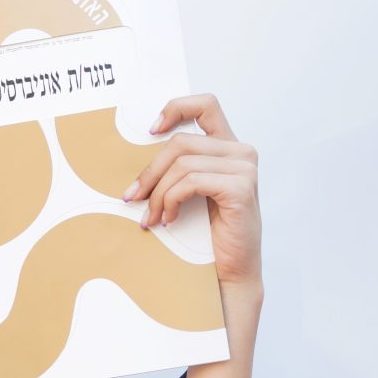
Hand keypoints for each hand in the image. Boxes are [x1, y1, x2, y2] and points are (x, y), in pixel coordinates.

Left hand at [124, 93, 263, 290]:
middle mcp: (241, 152)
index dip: (176, 108)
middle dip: (150, 172)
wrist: (230, 272)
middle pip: (181, 142)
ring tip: (152, 218)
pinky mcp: (241, 188)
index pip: (205, 105)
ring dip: (158, 194)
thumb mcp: (190, 194)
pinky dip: (171, 201)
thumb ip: (178, 169)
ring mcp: (245, 169)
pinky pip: (190, 182)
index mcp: (229, 148)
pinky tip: (169, 220)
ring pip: (182, 164)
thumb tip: (137, 162)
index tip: (151, 130)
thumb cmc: (208, 235)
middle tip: (133, 198)